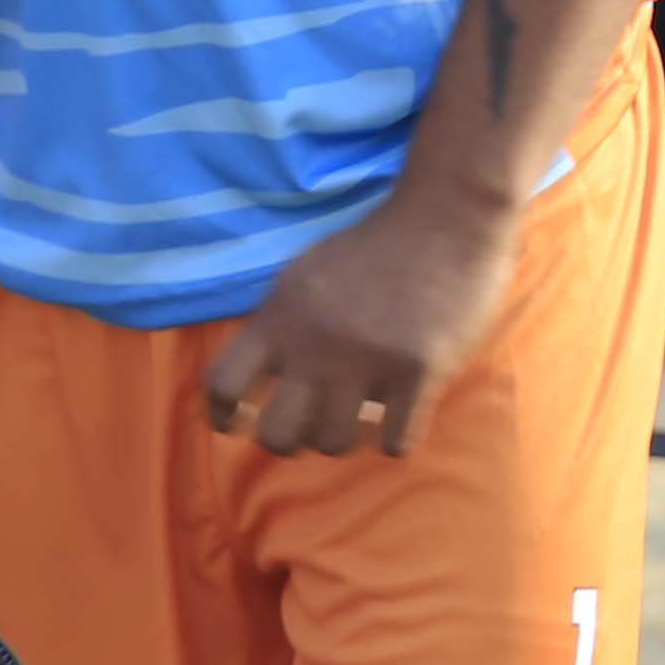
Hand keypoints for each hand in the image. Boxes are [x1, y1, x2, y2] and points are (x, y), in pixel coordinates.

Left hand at [207, 179, 515, 454]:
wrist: (444, 219)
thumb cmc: (375, 247)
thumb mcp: (305, 275)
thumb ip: (280, 323)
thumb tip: (256, 378)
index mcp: (280, 315)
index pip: (222, 383)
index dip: (221, 415)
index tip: (236, 425)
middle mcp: (314, 344)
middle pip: (277, 436)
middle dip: (290, 441)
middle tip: (309, 427)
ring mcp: (367, 362)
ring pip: (334, 445)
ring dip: (345, 438)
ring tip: (360, 417)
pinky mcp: (418, 373)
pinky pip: (394, 444)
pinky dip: (396, 438)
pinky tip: (402, 416)